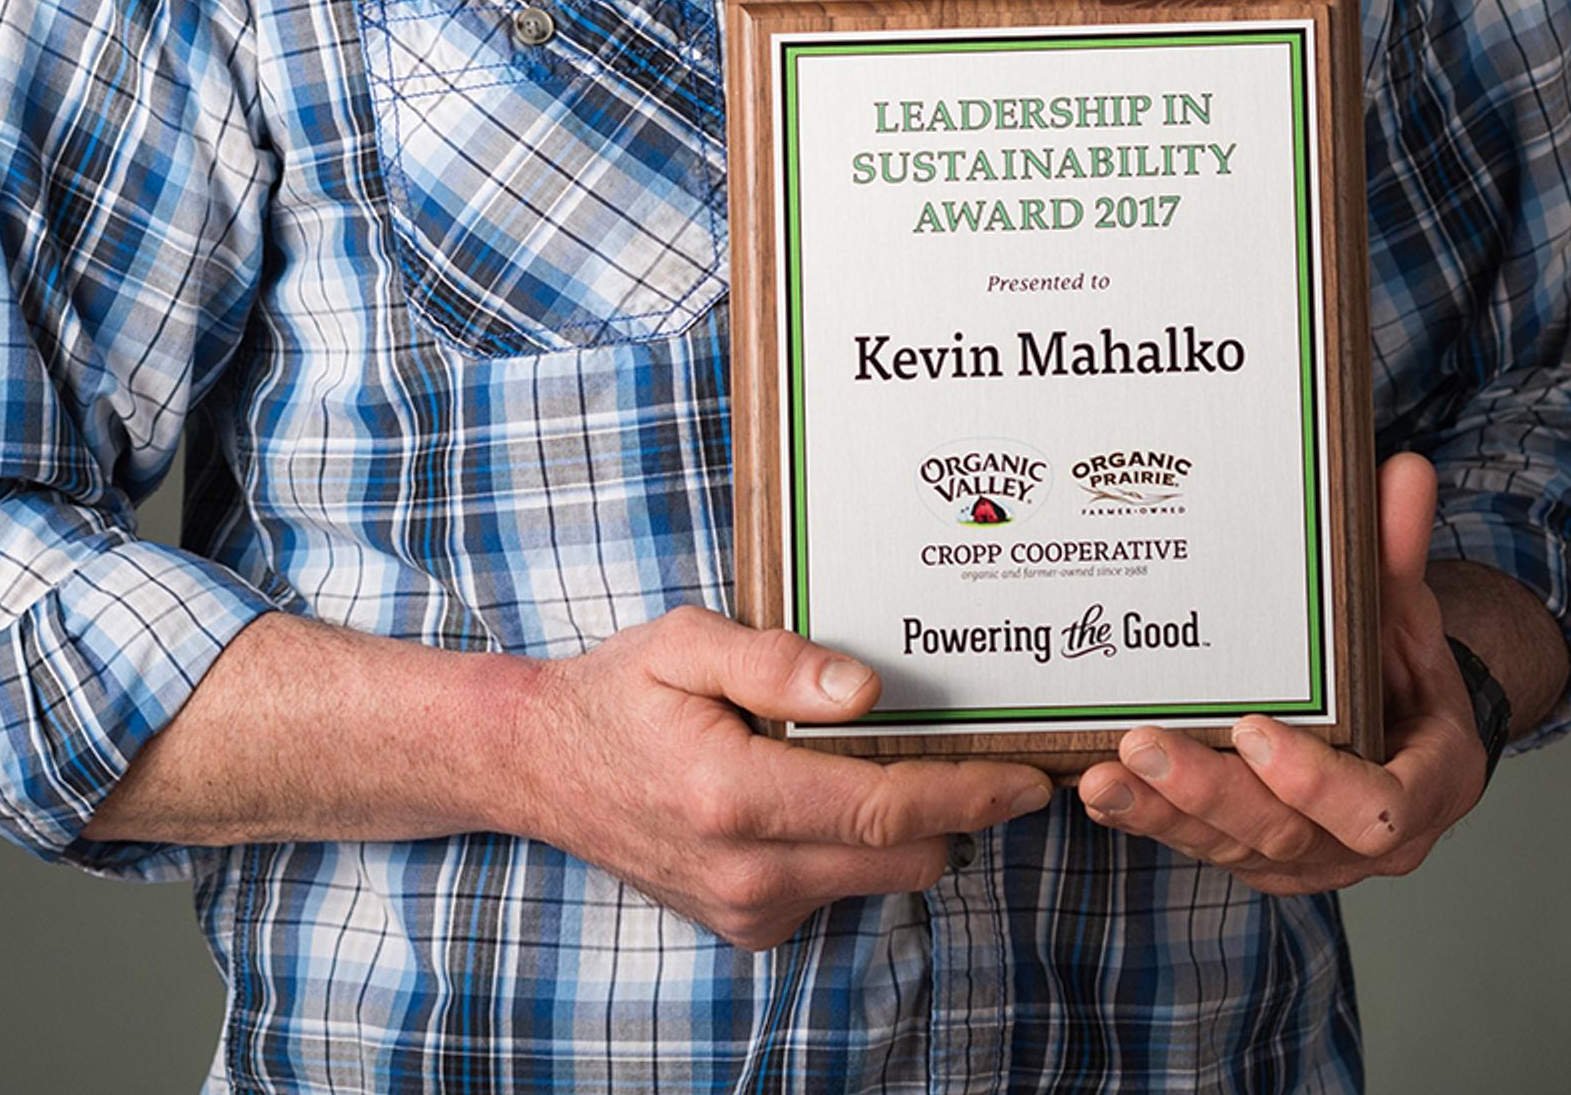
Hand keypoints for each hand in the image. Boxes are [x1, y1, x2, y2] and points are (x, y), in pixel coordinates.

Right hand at [514, 605, 1053, 949]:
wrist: (540, 768)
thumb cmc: (619, 693)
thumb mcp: (684, 643)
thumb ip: (775, 661)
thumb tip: (866, 692)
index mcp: (732, 795)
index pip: (885, 807)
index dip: (970, 792)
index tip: (1029, 773)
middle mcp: (745, 871)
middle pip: (904, 856)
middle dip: (963, 813)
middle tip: (1002, 760)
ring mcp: (745, 910)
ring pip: (880, 878)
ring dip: (914, 830)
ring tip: (923, 766)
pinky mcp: (745, 926)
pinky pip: (839, 888)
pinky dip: (861, 847)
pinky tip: (844, 793)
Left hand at [1074, 453, 1494, 892]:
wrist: (1404, 728)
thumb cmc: (1403, 671)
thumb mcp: (1409, 614)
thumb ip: (1400, 553)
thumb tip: (1403, 472)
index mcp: (1426, 786)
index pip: (1379, 810)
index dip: (1317, 782)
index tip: (1252, 729)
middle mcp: (1363, 839)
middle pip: (1287, 834)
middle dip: (1211, 792)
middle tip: (1146, 744)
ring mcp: (1307, 855)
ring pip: (1235, 846)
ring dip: (1165, 811)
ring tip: (1104, 775)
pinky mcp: (1254, 852)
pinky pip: (1200, 844)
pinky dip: (1150, 820)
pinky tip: (1103, 792)